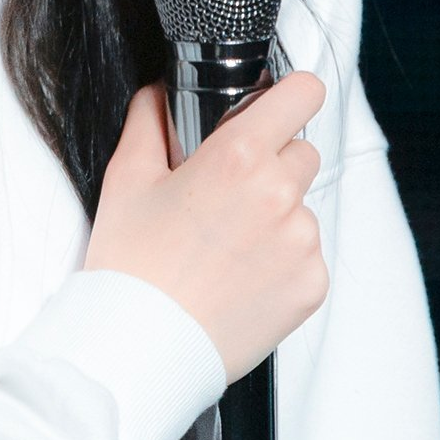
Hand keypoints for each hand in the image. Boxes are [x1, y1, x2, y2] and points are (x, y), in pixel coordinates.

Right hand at [82, 72, 328, 382]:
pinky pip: (307, 254)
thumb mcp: (127, 177)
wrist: (144, 344)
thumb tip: (159, 94)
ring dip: (276, 214)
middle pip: (302, 151)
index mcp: (237, 157)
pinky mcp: (312, 285)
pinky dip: (282, 260)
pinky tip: (240, 274)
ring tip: (226, 244)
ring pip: (302, 206)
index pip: (302, 95)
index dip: (290, 95)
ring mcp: (302, 242)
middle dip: (271, 162)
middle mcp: (279, 194)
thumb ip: (148, 120)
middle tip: (227, 192)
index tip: (278, 105)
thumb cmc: (132, 265)